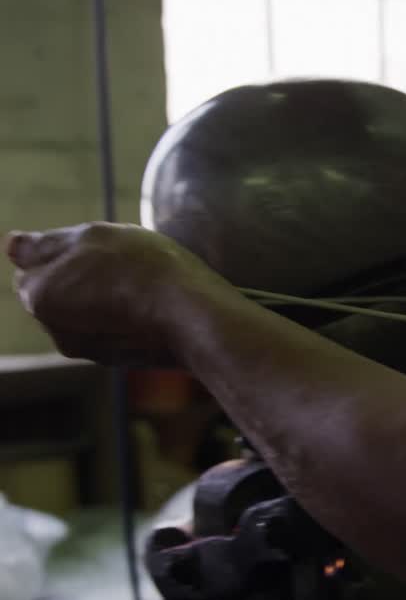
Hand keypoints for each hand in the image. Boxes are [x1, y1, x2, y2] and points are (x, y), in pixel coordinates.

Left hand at [7, 222, 230, 364]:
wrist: (194, 316)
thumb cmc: (142, 269)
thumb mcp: (91, 238)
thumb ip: (45, 244)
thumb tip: (11, 245)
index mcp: (40, 295)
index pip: (34, 266)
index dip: (65, 252)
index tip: (97, 248)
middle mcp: (57, 330)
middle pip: (61, 293)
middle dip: (81, 279)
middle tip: (122, 264)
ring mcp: (91, 350)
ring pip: (89, 313)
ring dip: (106, 298)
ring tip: (143, 284)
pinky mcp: (122, 361)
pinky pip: (115, 331)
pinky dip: (126, 317)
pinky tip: (153, 306)